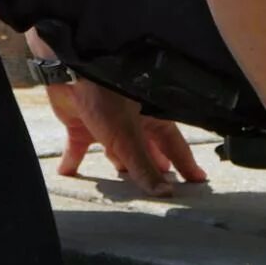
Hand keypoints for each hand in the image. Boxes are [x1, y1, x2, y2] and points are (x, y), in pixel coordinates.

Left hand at [45, 79, 207, 197]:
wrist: (70, 71)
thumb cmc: (106, 94)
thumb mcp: (128, 138)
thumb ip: (144, 167)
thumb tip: (165, 193)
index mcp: (152, 118)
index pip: (174, 146)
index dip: (185, 164)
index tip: (197, 180)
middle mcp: (132, 121)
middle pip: (147, 150)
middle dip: (154, 167)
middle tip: (163, 186)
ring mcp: (106, 122)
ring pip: (116, 151)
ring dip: (119, 166)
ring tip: (124, 187)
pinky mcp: (82, 124)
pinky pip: (78, 147)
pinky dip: (73, 160)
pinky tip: (68, 173)